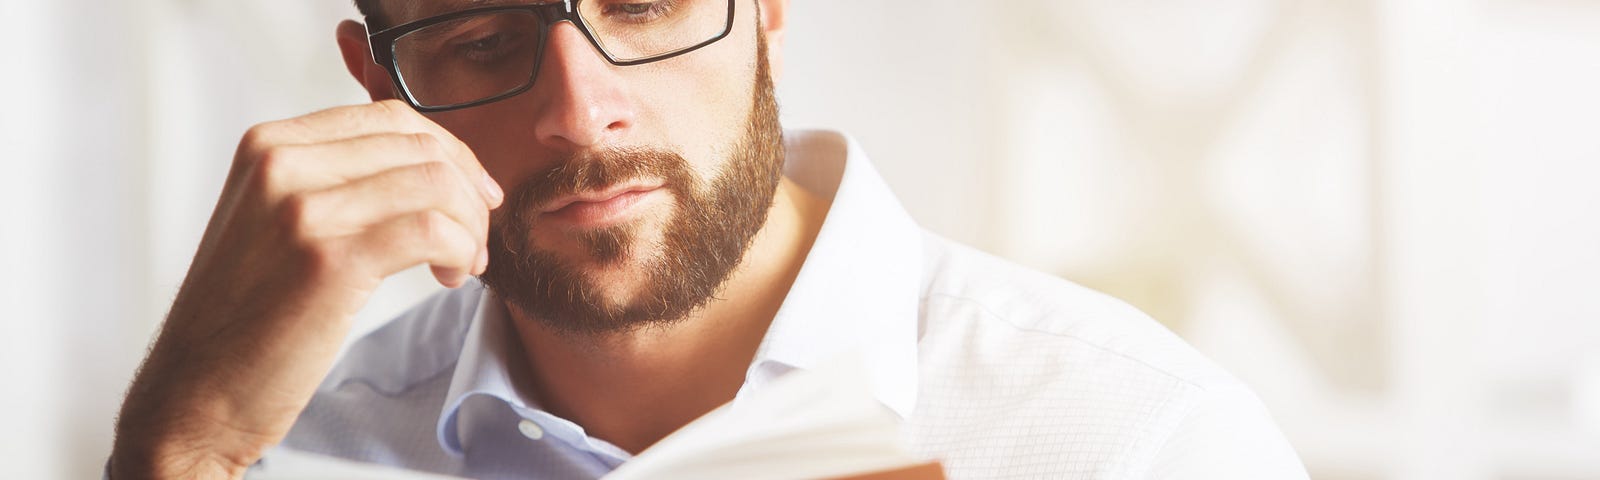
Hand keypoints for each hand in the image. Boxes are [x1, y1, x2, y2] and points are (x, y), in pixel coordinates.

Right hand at [110, 100, 502, 478]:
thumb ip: (330, 181)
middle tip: (476, 238)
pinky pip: (433, 230)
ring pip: (435, 185)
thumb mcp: (270, 221)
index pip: (388, 119)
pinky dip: (461, 250)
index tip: (472, 194)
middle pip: (419, 147)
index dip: (448, 154)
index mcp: (267, 145)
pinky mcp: (331, 261)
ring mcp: (304, 210)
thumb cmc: (242, 317)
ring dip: (469, 227)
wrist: (194, 393)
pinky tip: (450, 277)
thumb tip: (425, 167)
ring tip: (463, 265)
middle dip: (467, 192)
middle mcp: (281, 165)